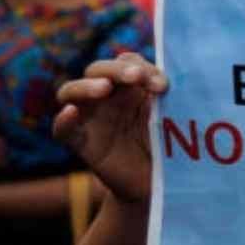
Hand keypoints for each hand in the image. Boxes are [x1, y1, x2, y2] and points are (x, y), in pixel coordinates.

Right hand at [53, 53, 167, 204]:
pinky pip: (62, 130)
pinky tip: (71, 113)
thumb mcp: (171, 118)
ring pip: (70, 91)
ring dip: (86, 86)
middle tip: (137, 77)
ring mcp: (90, 118)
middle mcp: (107, 97)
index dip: (143, 67)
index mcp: (131, 86)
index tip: (163, 85)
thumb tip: (182, 80)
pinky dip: (63, 120)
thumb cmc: (166, 144)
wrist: (156, 182)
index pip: (127, 62)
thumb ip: (171, 99)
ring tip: (104, 88)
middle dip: (116, 70)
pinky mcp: (80, 143)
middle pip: (98, 70)